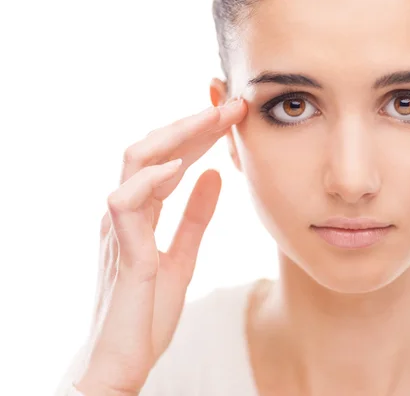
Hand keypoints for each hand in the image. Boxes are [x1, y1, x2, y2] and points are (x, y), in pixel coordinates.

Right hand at [75, 98, 246, 395]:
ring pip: (135, 163)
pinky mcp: (122, 251)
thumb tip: (214, 175)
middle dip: (192, 124)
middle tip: (230, 107)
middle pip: (151, 149)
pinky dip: (151, 180)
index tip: (233, 117)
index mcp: (141, 211)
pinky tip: (180, 166)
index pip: (168, 158)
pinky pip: (126, 203)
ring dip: (175, 138)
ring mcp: (119, 228)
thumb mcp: (183, 256)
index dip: (199, 134)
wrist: (123, 360)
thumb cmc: (146, 311)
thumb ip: (196, 216)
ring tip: (212, 121)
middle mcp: (125, 211)